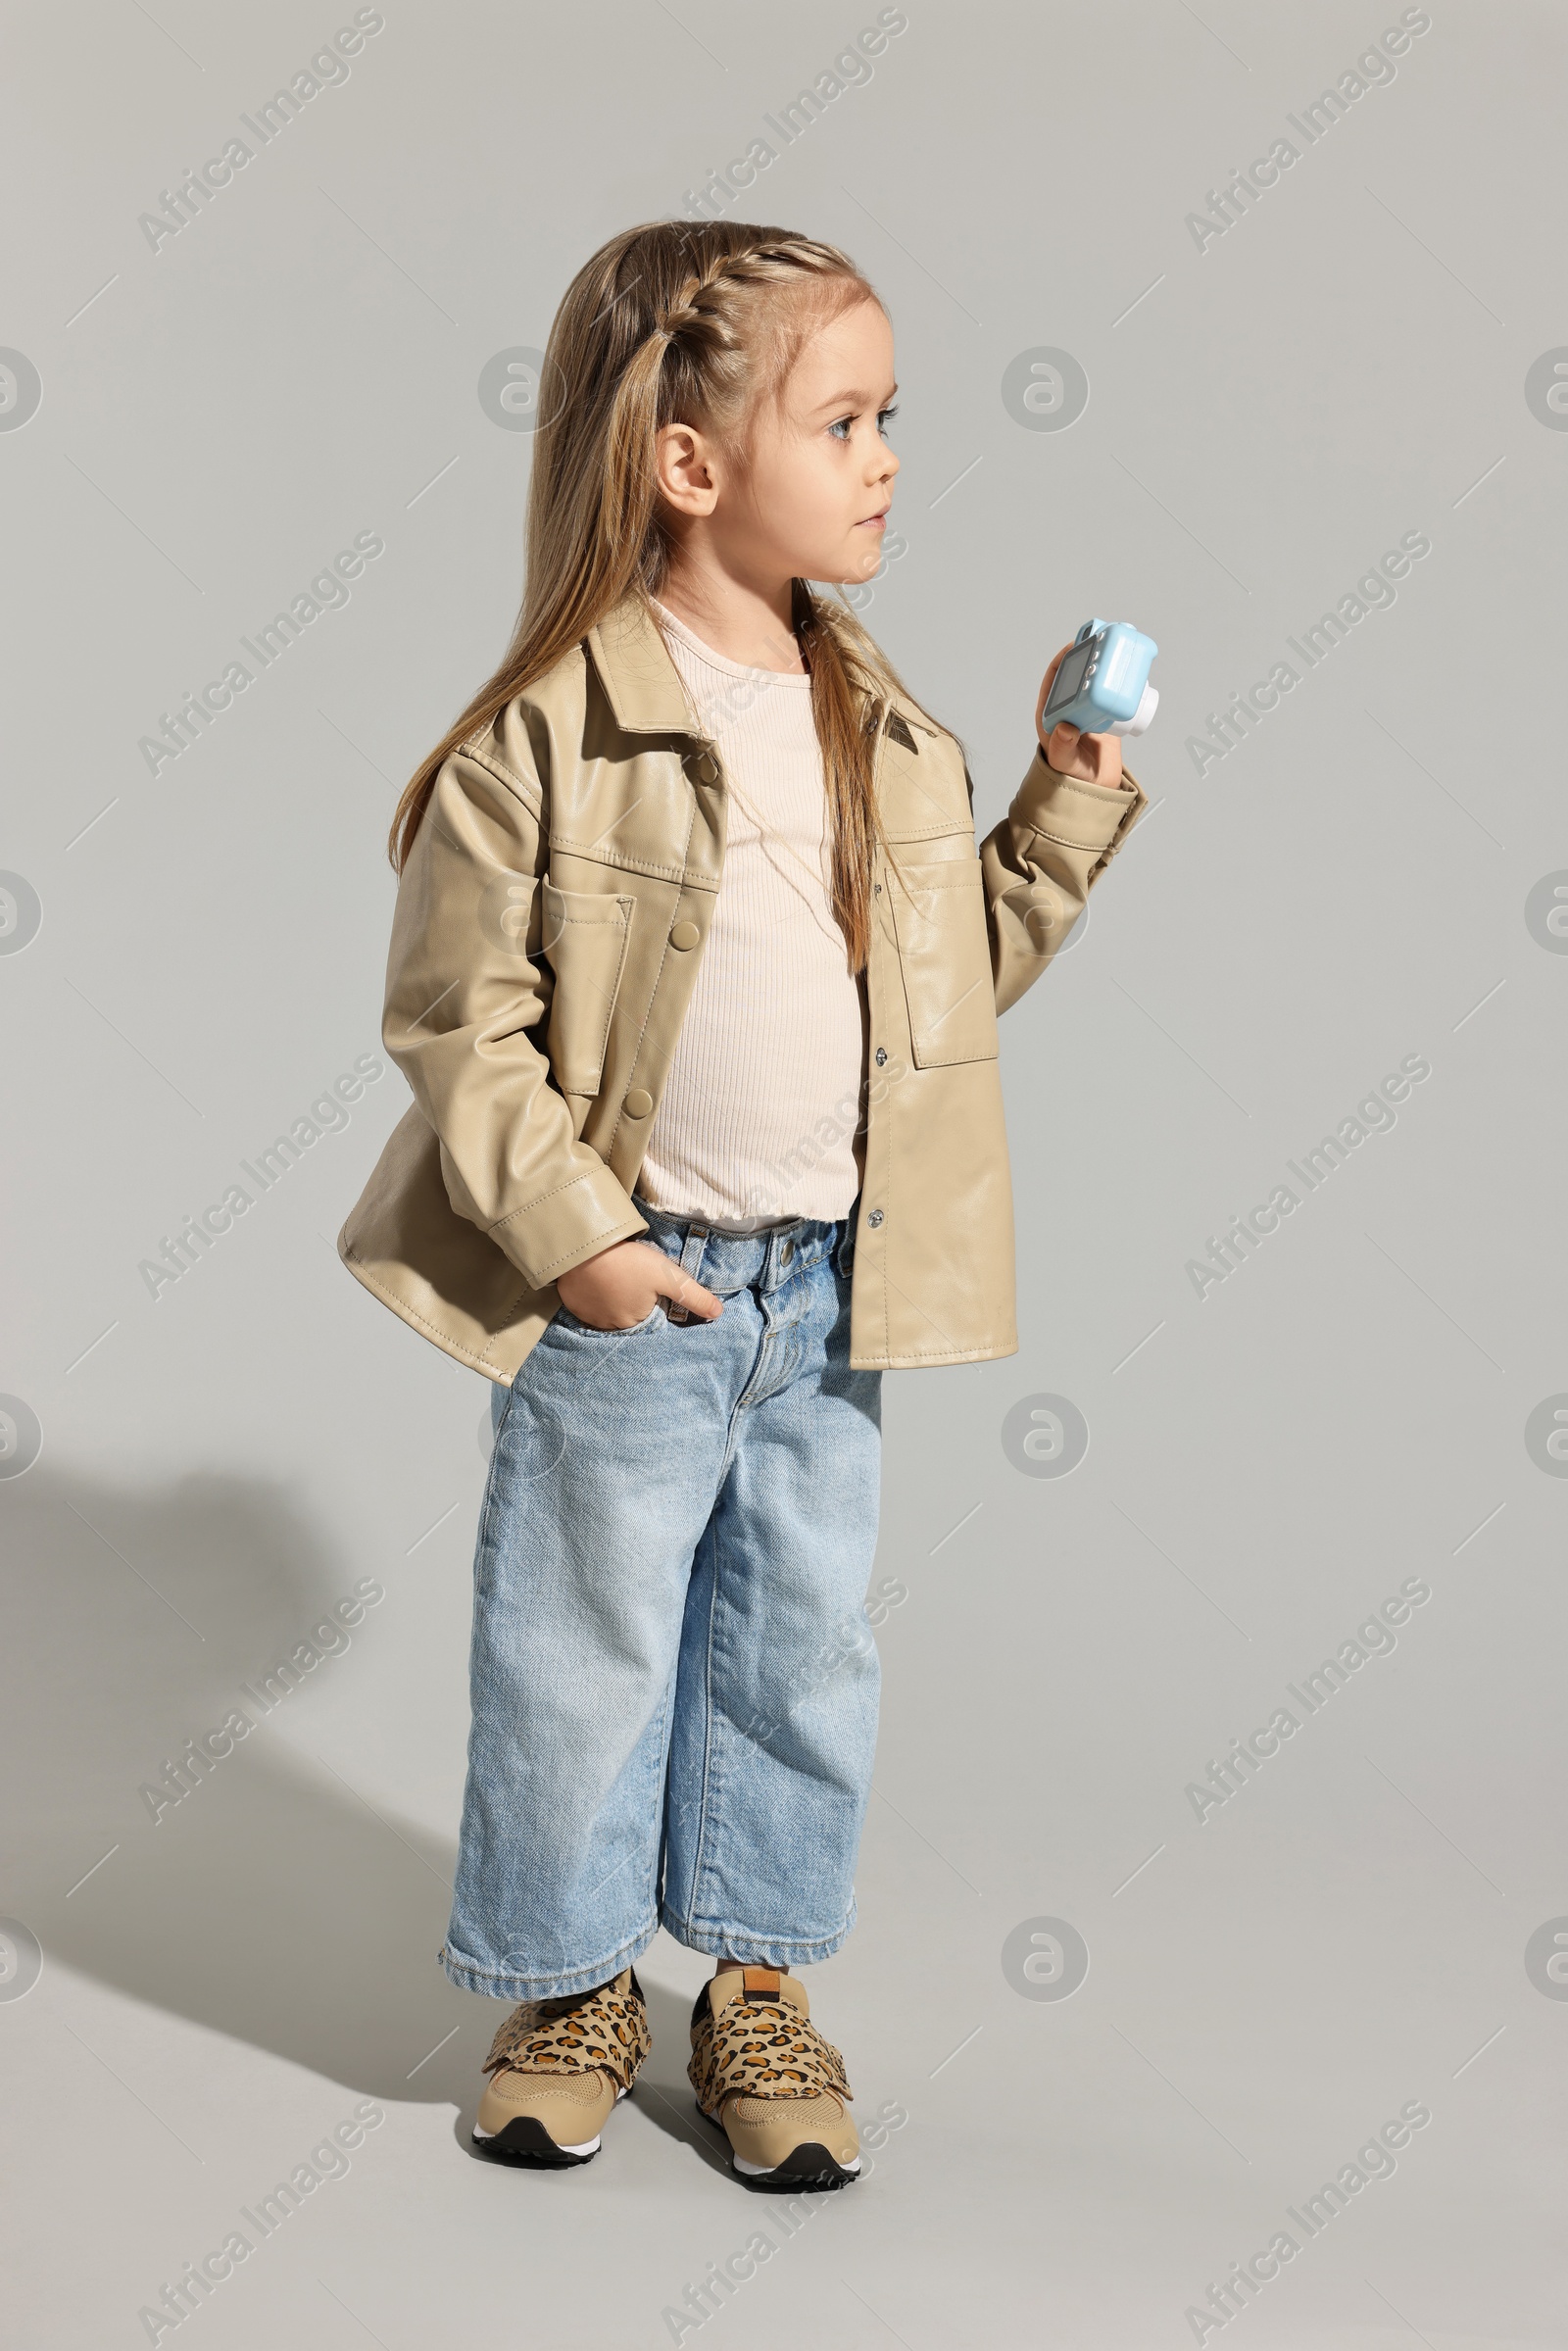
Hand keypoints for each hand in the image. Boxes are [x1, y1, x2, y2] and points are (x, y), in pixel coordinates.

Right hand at [555, 1238, 722, 1329]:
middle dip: (633, 1300)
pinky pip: (587, 1303)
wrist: (584, 1248)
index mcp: (636, 1324)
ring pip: (608, 1310)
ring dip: (613, 1298)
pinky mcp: (572, 1304)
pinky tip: (598, 1278)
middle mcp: (611, 1328)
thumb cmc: (628, 1262)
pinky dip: (594, 1294)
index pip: (651, 1318)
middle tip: (631, 1275)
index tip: (648, 1285)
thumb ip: (693, 1296)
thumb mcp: (667, 1276)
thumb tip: (718, 1313)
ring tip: (616, 1275)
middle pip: (629, 1315)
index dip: (653, 1301)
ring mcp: (589, 1317)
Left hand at [1035, 644, 1126, 790]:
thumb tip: (1066, 728)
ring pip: (1095, 681)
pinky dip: (1119, 681)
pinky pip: (1110, 693)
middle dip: (1088, 657)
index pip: (1053, 679)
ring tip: (1117, 654)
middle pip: (1077, 674)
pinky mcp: (1106, 714)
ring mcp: (1088, 710)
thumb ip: (1062, 748)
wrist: (1097, 788)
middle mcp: (1069, 708)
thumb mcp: (1065, 762)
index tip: (1075, 645)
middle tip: (1102, 645)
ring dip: (1105, 666)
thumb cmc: (1074, 776)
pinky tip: (1128, 673)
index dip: (1062, 659)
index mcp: (1052, 714)